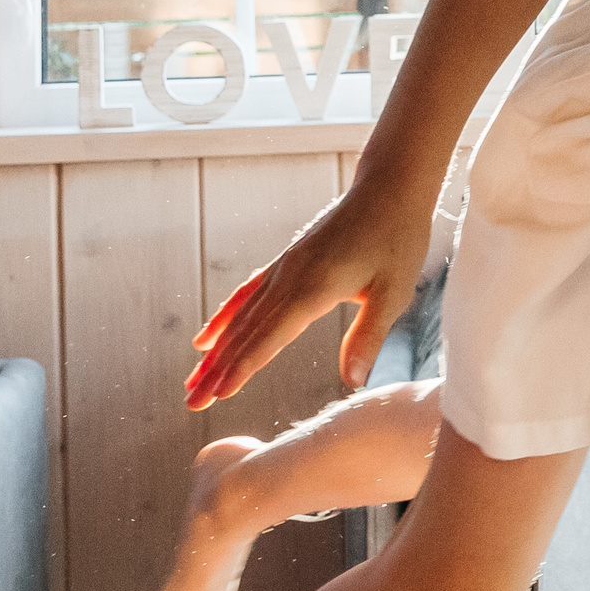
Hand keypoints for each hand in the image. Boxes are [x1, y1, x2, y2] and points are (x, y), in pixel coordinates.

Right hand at [183, 172, 438, 408]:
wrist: (389, 187)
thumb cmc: (397, 238)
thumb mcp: (394, 291)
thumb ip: (368, 336)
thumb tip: (353, 381)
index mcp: (314, 288)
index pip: (269, 337)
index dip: (242, 368)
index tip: (217, 395)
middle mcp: (289, 277)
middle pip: (246, 332)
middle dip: (217, 370)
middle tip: (192, 403)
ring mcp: (284, 267)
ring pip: (241, 316)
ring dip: (215, 351)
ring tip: (192, 381)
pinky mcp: (287, 261)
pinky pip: (247, 294)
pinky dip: (224, 317)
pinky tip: (207, 338)